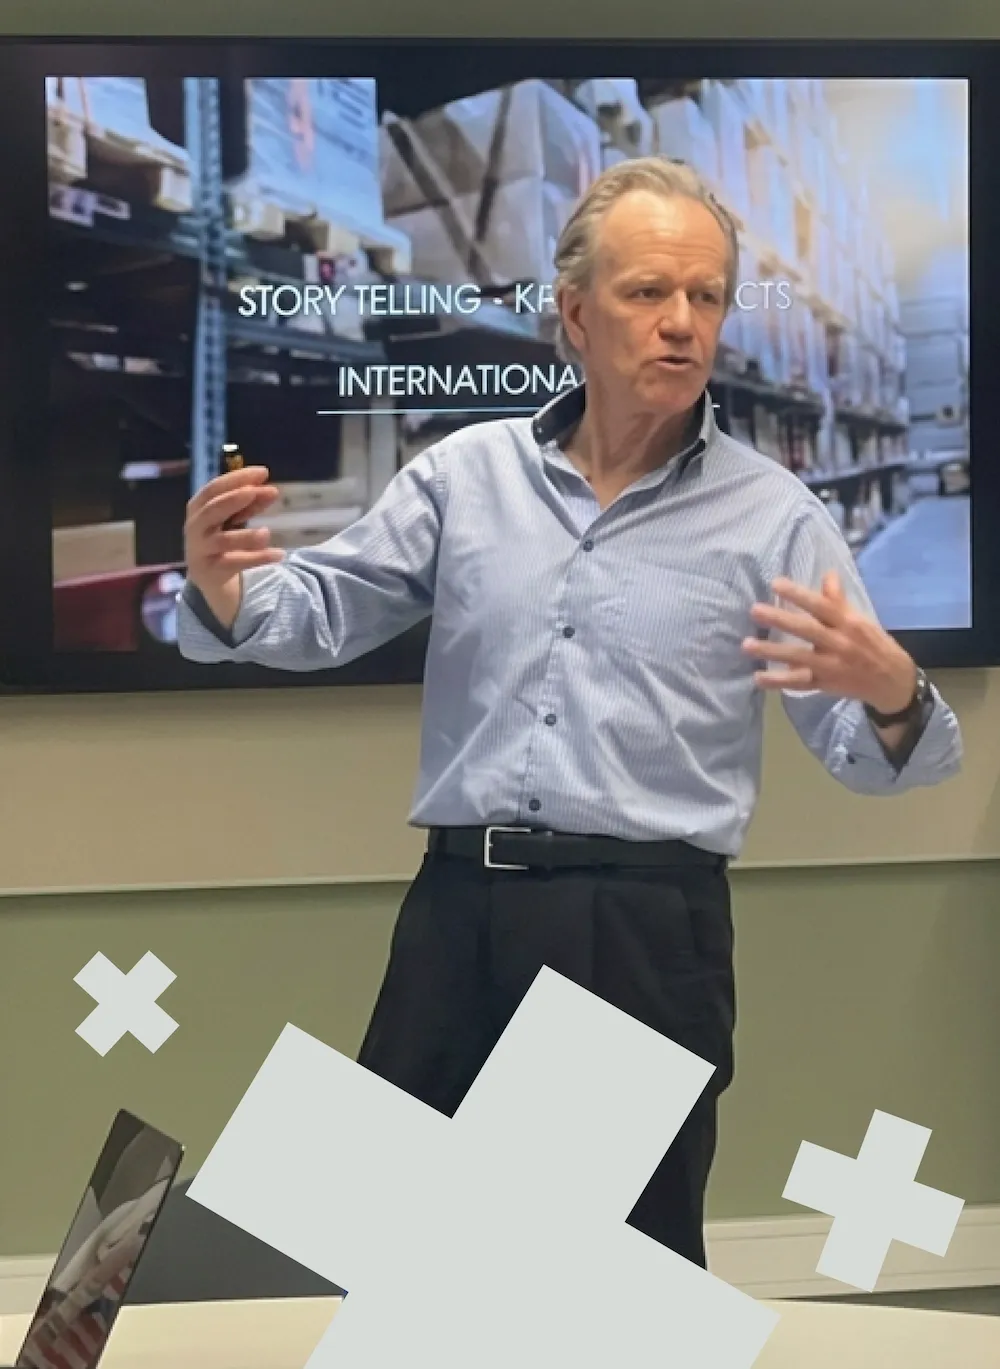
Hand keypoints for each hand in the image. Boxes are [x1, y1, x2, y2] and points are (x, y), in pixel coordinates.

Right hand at [184, 465, 283, 629]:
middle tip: (255, 491)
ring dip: (246, 536)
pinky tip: (278, 554)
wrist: (207, 575)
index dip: (237, 479)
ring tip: (266, 533)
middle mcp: (195, 526)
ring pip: (223, 540)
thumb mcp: (233, 517)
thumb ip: (250, 503)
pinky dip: (257, 558)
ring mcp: (201, 549)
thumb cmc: (220, 536)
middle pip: (213, 509)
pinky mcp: (211, 570)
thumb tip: (271, 491)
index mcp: (198, 506)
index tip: (263, 472)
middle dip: (234, 499)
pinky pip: (235, 563)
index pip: (214, 488)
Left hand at [743, 571, 917, 713]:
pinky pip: (799, 684)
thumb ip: (839, 600)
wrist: (893, 682)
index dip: (799, 595)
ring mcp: (831, 666)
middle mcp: (839, 644)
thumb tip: (828, 573)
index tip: (776, 584)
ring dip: (772, 652)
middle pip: (807, 630)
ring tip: (747, 645)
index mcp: (849, 624)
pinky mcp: (825, 685)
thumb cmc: (873, 644)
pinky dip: (778, 682)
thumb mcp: (861, 619)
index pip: (822, 606)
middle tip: (754, 610)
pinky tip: (758, 678)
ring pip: (799, 658)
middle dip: (780, 620)